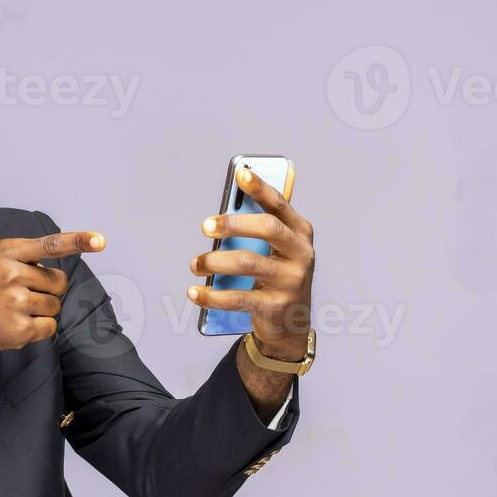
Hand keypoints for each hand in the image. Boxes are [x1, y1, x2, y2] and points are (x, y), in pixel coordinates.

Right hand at [0, 231, 105, 359]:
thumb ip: (21, 255)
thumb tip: (56, 264)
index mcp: (6, 253)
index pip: (49, 245)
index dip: (78, 241)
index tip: (100, 240)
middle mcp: (11, 275)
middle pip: (58, 282)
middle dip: (47, 290)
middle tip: (20, 294)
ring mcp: (16, 303)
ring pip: (55, 305)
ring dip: (42, 310)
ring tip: (13, 310)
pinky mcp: (20, 329)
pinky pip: (50, 327)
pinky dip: (39, 329)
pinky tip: (16, 325)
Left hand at [188, 162, 315, 360]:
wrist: (291, 323)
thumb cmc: (276, 277)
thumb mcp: (276, 251)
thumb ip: (257, 232)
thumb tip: (222, 216)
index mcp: (300, 234)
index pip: (280, 205)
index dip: (260, 188)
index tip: (240, 173)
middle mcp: (301, 254)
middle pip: (267, 228)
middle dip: (233, 224)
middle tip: (205, 226)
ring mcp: (290, 281)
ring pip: (247, 262)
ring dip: (214, 261)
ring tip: (195, 264)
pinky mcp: (275, 306)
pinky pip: (238, 298)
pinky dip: (211, 296)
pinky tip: (195, 292)